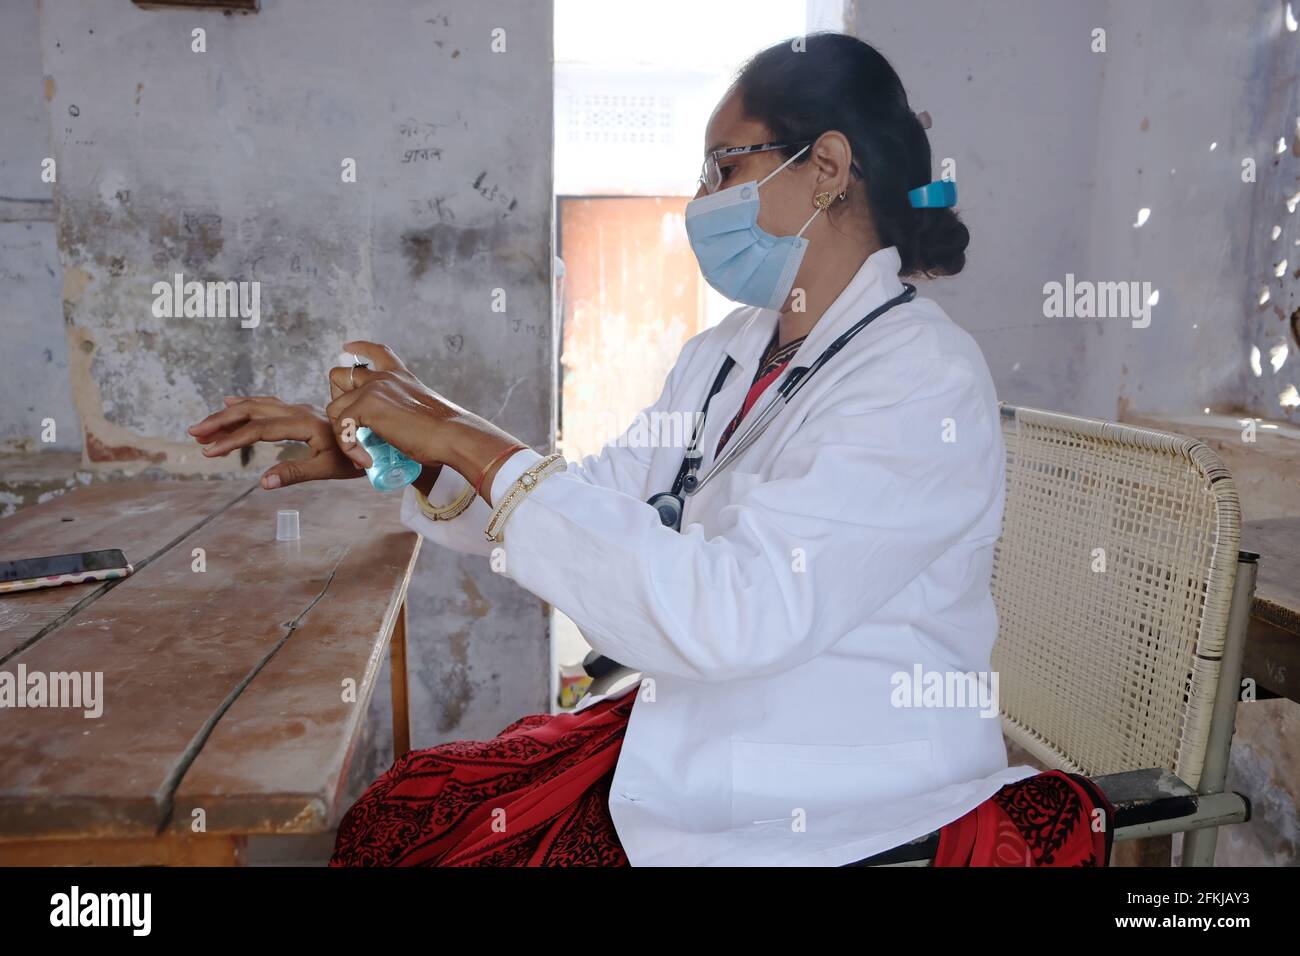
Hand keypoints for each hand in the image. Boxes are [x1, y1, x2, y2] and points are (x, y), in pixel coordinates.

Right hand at [188, 395, 362, 489]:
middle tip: (194, 433)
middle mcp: (298, 411)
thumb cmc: (356, 458)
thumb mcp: (328, 469)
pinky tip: (231, 403)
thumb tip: (263, 482)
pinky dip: (246, 404)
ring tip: (204, 425)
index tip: (210, 452)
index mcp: (303, 423)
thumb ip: (295, 473)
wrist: (379, 444)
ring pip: (257, 405)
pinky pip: (267, 404)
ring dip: (229, 413)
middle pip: (252, 410)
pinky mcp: (300, 412)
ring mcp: (299, 409)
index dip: (232, 440)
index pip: (258, 429)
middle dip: (221, 420)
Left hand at [327, 341, 526, 501]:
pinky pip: (341, 428)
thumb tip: (397, 432)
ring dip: (342, 433)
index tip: (348, 347)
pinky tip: (366, 461)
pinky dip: (349, 449)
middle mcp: (384, 377)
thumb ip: (405, 413)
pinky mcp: (367, 405)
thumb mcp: (422, 413)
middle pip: (339, 375)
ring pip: (334, 407)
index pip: (375, 352)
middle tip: (350, 426)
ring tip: (361, 453)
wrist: (454, 436)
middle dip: (336, 400)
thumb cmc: (445, 434)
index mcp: (400, 376)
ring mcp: (374, 388)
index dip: (358, 348)